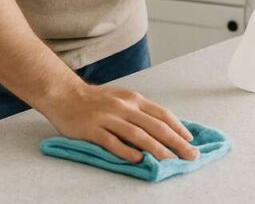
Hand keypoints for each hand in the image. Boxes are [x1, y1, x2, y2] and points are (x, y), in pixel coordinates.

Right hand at [39, 83, 198, 162]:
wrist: (64, 93)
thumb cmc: (95, 99)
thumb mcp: (121, 99)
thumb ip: (138, 111)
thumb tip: (161, 128)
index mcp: (133, 99)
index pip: (161, 113)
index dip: (178, 127)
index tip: (190, 140)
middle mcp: (123, 107)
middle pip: (154, 125)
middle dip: (175, 141)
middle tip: (190, 155)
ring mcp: (108, 117)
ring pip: (137, 134)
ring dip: (156, 149)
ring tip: (170, 161)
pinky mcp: (92, 129)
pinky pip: (112, 141)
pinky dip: (126, 151)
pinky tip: (137, 160)